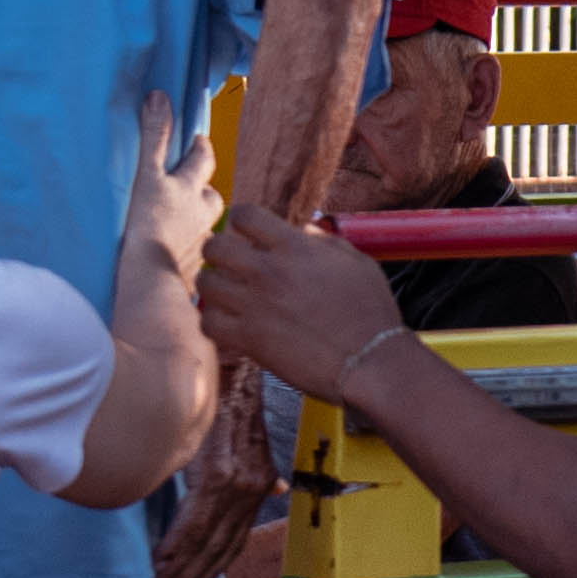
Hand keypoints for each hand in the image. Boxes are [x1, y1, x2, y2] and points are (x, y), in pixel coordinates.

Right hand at [116, 111, 214, 311]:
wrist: (149, 283)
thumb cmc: (145, 225)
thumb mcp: (146, 174)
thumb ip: (153, 137)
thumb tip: (159, 96)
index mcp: (191, 190)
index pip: (203, 160)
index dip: (200, 148)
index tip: (197, 141)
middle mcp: (202, 216)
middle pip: (212, 196)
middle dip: (202, 188)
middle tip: (190, 183)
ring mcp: (199, 245)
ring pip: (205, 228)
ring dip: (196, 222)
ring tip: (181, 223)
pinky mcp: (191, 272)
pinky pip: (194, 257)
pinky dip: (186, 252)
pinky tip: (175, 257)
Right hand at [149, 370, 289, 577]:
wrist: (227, 361)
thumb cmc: (230, 393)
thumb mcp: (251, 433)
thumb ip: (260, 468)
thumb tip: (274, 491)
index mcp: (257, 482)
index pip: (232, 538)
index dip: (211, 568)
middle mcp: (251, 486)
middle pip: (218, 547)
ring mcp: (235, 482)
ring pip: (205, 540)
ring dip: (179, 570)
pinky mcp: (216, 473)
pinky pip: (193, 521)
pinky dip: (176, 546)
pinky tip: (161, 563)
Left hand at [197, 202, 409, 403]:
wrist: (370, 362)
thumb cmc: (370, 312)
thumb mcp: (356, 262)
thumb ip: (324, 241)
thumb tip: (303, 230)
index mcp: (294, 248)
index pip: (244, 215)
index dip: (240, 220)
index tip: (246, 233)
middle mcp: (268, 272)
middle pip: (214, 247)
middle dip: (218, 251)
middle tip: (229, 263)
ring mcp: (255, 306)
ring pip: (205, 284)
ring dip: (213, 286)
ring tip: (226, 293)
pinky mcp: (249, 340)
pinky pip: (209, 323)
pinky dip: (214, 322)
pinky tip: (229, 323)